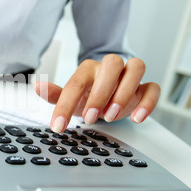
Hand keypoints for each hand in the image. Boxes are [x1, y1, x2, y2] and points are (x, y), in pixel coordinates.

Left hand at [34, 54, 159, 131]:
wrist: (107, 98)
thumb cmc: (88, 96)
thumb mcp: (71, 99)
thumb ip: (55, 94)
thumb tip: (37, 86)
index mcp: (88, 69)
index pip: (76, 83)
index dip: (66, 105)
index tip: (58, 126)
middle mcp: (110, 68)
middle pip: (112, 64)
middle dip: (101, 92)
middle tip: (90, 117)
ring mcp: (129, 76)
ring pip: (136, 67)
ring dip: (124, 92)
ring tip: (111, 116)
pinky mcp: (145, 88)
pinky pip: (153, 87)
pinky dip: (148, 102)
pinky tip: (137, 118)